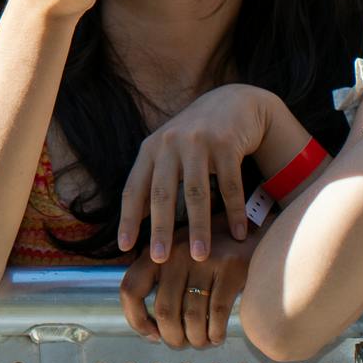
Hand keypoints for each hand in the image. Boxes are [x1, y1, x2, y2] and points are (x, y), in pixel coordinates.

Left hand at [118, 84, 280, 261]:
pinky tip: (238, 234)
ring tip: (201, 256)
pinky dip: (234, 212)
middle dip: (160, 229)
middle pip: (162, 193)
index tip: (124, 248)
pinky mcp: (226, 143)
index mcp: (151, 149)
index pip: (134, 188)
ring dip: (199, 227)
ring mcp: (198, 142)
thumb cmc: (196, 137)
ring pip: (196, 192)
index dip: (128, 218)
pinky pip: (230, 185)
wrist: (233, 103)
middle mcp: (170, 144)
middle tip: (160, 259)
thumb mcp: (168, 152)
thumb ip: (154, 180)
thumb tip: (136, 219)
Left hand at [119, 227, 255, 349]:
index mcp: (156, 253)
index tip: (150, 334)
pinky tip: (216, 337)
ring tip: (201, 342)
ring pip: (192, 316)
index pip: (131, 288)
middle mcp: (175, 255)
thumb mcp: (175, 255)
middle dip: (172, 336)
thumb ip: (159, 280)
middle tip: (181, 344)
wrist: (247, 230)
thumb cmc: (206, 250)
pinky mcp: (231, 269)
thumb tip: (150, 325)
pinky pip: (217, 312)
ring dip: (196, 338)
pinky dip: (215, 332)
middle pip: (164, 310)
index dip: (135, 318)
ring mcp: (204, 261)